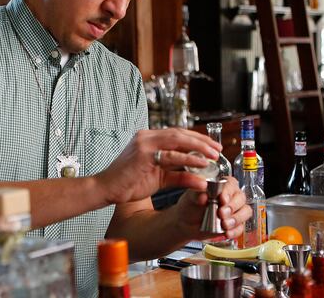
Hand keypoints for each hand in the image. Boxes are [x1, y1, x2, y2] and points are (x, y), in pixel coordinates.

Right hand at [94, 128, 221, 204]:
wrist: (106, 189)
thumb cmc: (129, 183)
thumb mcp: (159, 178)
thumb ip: (179, 175)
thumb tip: (200, 179)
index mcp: (149, 138)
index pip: (177, 133)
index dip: (196, 139)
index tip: (212, 147)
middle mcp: (147, 137)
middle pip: (180, 133)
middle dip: (202, 141)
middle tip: (217, 149)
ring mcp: (145, 144)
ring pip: (178, 140)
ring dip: (198, 148)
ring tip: (213, 156)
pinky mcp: (144, 155)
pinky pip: (171, 156)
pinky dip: (188, 160)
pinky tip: (201, 165)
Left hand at [174, 176, 251, 240]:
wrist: (186, 224)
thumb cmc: (190, 206)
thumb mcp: (190, 197)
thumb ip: (196, 194)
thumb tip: (203, 195)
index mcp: (221, 185)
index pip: (231, 184)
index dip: (228, 191)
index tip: (222, 199)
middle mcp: (230, 196)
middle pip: (241, 198)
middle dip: (232, 207)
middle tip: (222, 213)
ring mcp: (235, 211)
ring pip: (246, 212)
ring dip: (236, 219)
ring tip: (224, 224)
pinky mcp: (235, 224)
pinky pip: (241, 227)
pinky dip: (235, 231)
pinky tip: (226, 232)